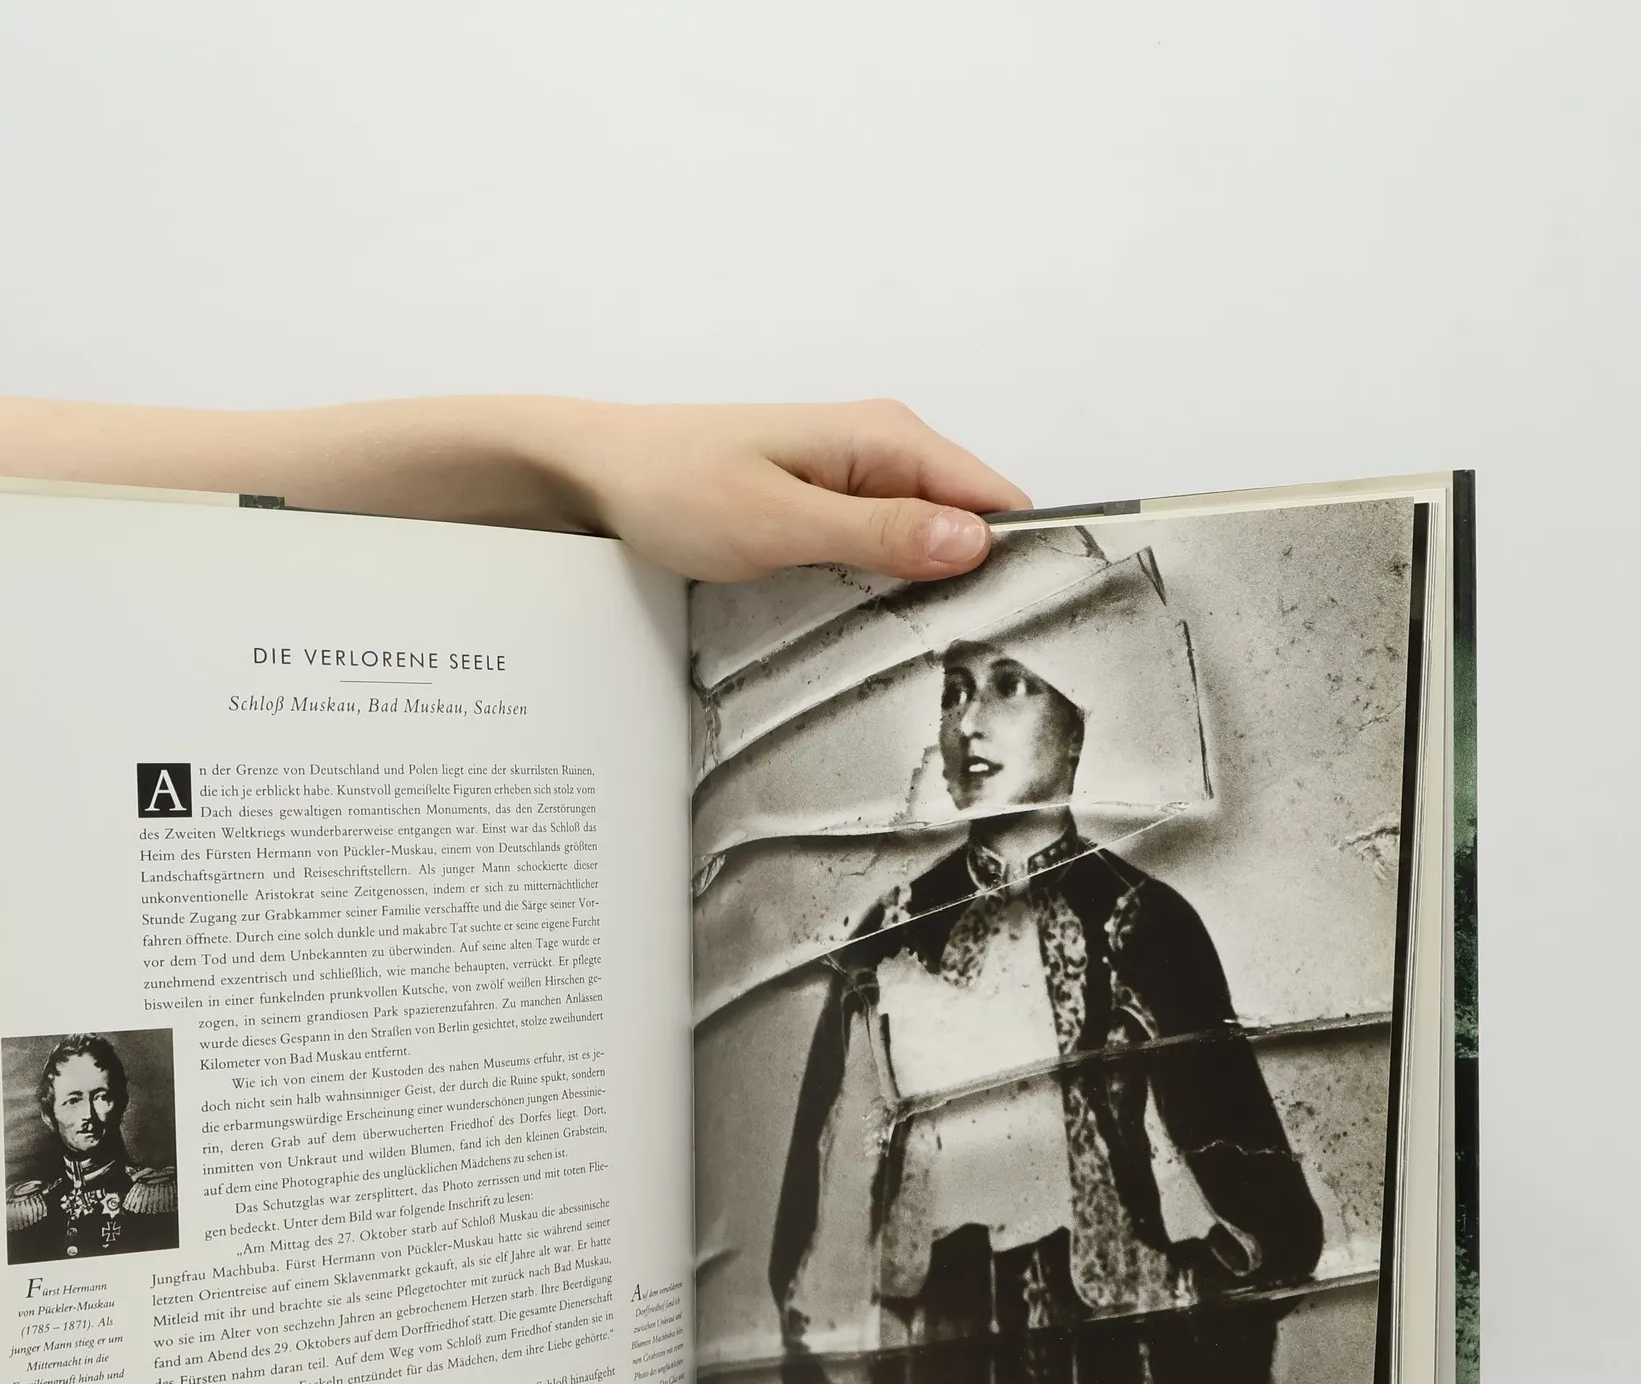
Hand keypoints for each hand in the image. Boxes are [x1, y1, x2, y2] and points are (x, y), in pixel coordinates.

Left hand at [0, 392, 1030, 584]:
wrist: (574, 469)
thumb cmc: (663, 485)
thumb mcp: (777, 520)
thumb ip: (879, 535)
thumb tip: (977, 542)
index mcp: (886, 437)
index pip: (1000, 495)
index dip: (1037, 560)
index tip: (1066, 632)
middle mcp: (876, 452)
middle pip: (968, 527)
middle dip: (988, 594)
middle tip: (1008, 688)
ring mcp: (843, 485)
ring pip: (922, 551)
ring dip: (933, 605)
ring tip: (953, 685)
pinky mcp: (808, 517)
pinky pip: (875, 560)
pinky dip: (885, 601)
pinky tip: (881, 655)